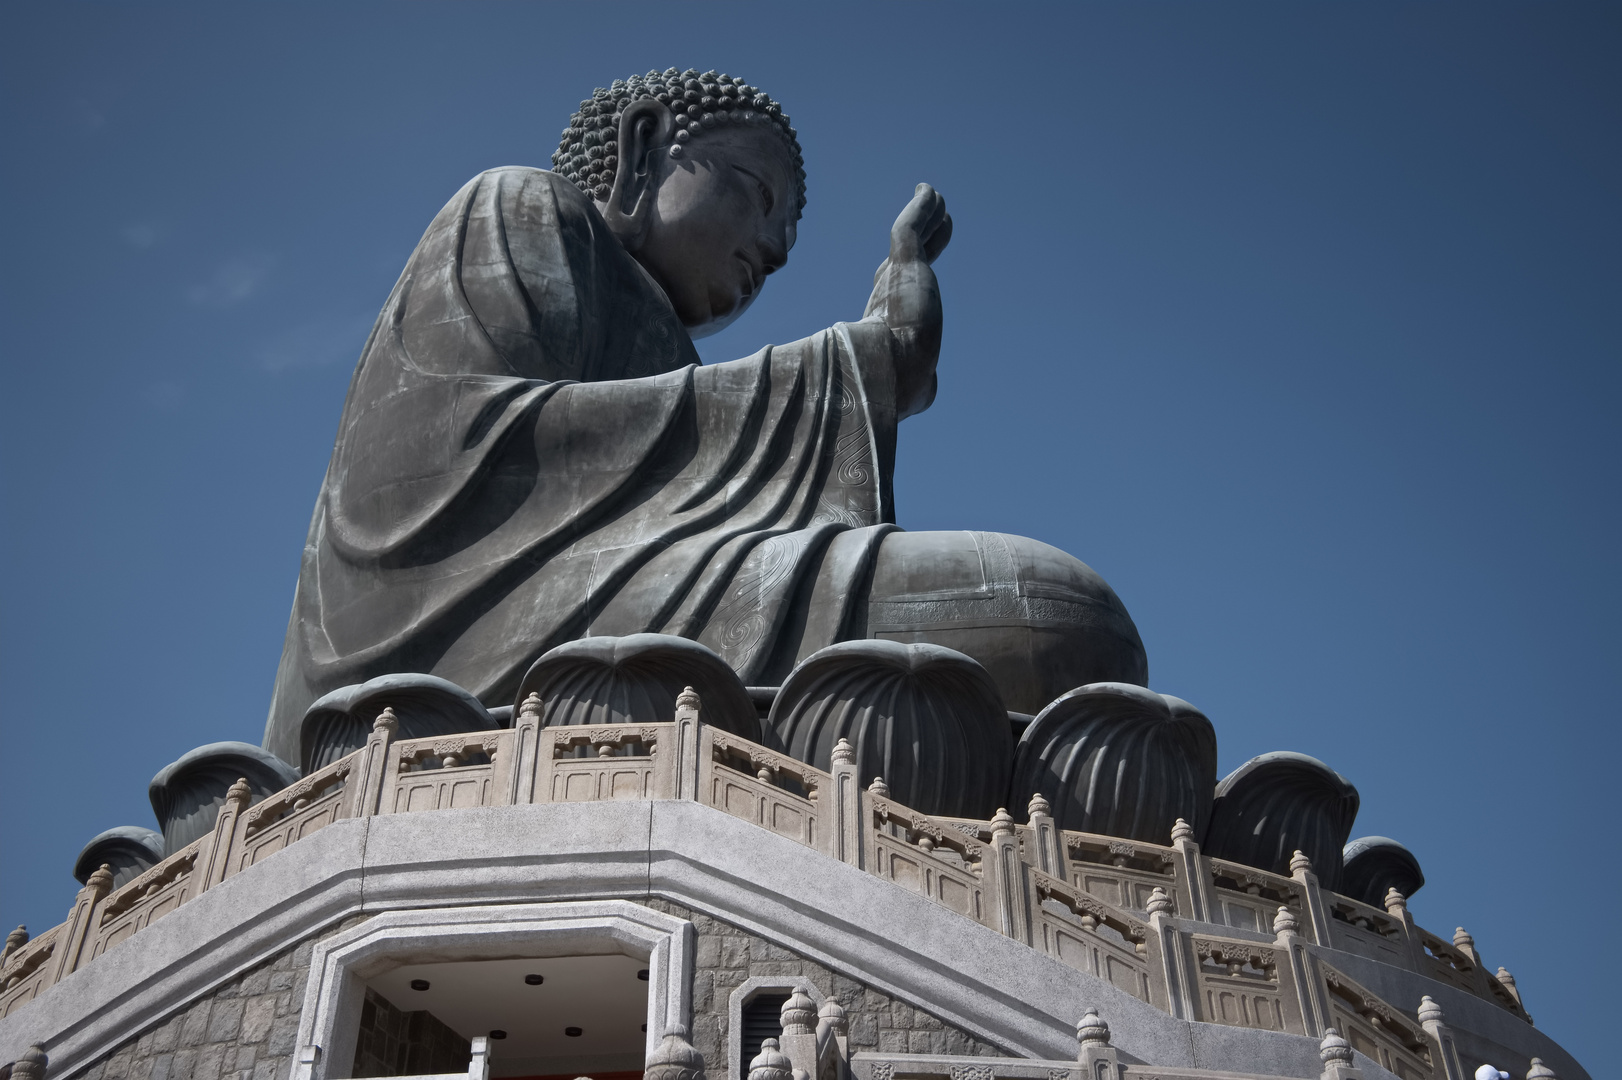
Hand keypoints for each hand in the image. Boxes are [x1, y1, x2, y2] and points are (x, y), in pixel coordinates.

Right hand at [864, 184, 951, 417]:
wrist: (890, 378)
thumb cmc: (898, 388)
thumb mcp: (917, 386)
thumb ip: (923, 387)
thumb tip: (928, 396)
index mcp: (887, 319)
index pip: (895, 286)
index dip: (907, 269)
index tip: (918, 258)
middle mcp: (888, 293)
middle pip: (907, 255)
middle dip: (920, 236)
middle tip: (930, 219)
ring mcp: (895, 276)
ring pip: (914, 234)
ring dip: (927, 215)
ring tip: (935, 198)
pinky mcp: (903, 263)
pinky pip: (912, 226)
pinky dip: (921, 208)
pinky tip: (929, 193)